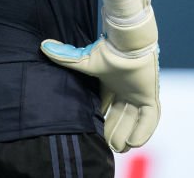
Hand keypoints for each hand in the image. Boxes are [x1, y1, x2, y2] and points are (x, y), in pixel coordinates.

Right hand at [40, 0, 159, 152]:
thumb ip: (65, 58)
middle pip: (118, 116)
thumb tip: (43, 46)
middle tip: (106, 144)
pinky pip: (148, 120)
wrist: (128, 44)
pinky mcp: (150, 96)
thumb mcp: (84, 61)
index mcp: (109, 83)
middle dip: (112, 131)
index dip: (100, 119)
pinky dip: (142, 132)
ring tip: (119, 148)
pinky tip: (133, 143)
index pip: (104, 106)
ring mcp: (138, 94)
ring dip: (126, 135)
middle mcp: (124, 90)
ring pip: (132, 120)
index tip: (92, 131)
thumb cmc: (108, 51)